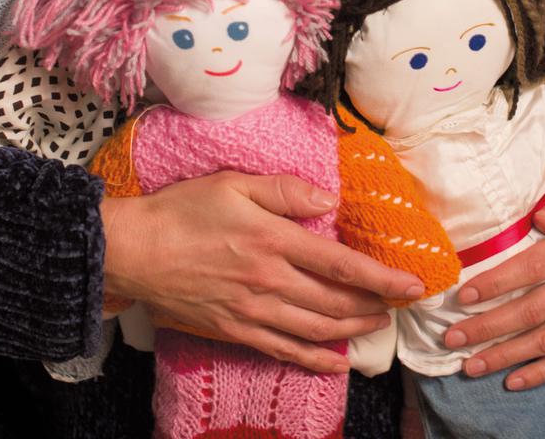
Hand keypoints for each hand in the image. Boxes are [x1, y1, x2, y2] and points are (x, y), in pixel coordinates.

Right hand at [101, 171, 425, 373]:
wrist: (133, 252)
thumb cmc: (181, 211)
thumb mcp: (233, 183)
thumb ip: (284, 191)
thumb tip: (328, 200)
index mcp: (273, 241)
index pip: (341, 264)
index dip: (381, 277)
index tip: (411, 284)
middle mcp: (269, 282)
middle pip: (336, 301)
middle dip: (375, 305)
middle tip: (401, 303)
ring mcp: (253, 312)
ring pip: (317, 328)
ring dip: (353, 329)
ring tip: (378, 324)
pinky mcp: (235, 330)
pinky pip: (284, 350)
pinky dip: (315, 359)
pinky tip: (336, 361)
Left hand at [440, 202, 544, 389]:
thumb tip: (537, 215)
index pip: (534, 268)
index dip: (497, 283)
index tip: (463, 296)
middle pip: (534, 310)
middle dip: (489, 327)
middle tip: (453, 337)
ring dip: (507, 356)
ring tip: (471, 365)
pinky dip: (541, 372)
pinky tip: (512, 381)